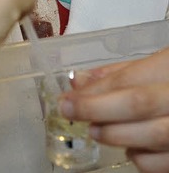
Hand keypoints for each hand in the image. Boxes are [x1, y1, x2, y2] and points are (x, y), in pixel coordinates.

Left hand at [60, 48, 168, 172]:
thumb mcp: (163, 64)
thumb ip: (124, 72)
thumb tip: (79, 81)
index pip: (130, 80)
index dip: (96, 90)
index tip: (67, 97)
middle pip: (138, 105)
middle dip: (96, 110)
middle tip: (69, 112)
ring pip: (152, 139)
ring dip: (116, 135)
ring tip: (96, 130)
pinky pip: (165, 164)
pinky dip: (142, 158)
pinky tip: (132, 146)